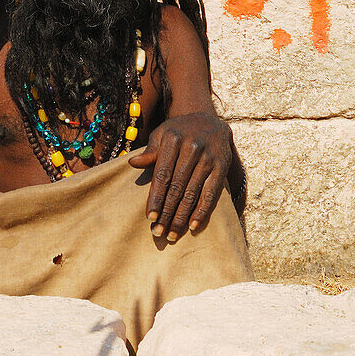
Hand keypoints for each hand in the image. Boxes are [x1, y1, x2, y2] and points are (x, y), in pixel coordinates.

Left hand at [129, 111, 232, 241]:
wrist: (210, 121)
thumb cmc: (180, 131)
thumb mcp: (163, 133)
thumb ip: (151, 150)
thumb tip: (132, 163)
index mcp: (173, 138)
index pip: (162, 174)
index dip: (155, 197)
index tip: (150, 217)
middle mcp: (192, 147)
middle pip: (177, 187)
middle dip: (167, 212)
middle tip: (158, 232)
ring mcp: (208, 157)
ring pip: (192, 192)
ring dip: (182, 216)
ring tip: (172, 234)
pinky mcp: (222, 166)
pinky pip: (211, 193)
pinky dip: (202, 211)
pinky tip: (193, 226)